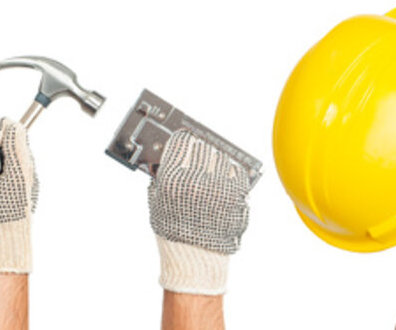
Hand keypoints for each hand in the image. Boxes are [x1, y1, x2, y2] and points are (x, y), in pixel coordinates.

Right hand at [148, 132, 254, 294]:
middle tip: (197, 151)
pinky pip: (236, 170)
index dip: (182, 139)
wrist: (197, 258)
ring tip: (210, 167)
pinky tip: (223, 177)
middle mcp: (196, 180)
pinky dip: (230, 171)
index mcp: (173, 179)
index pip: (181, 142)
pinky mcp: (237, 194)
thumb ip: (162, 176)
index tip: (183, 139)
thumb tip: (169, 153)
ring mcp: (219, 186)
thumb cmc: (174, 232)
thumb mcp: (157, 201)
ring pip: (221, 156)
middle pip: (202, 147)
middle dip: (198, 149)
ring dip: (215, 159)